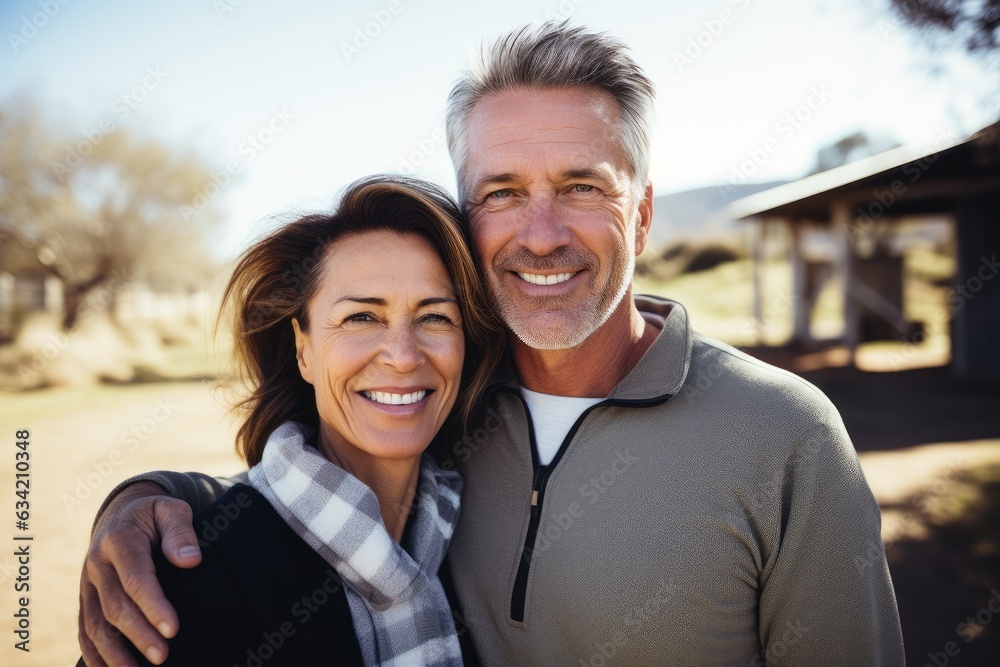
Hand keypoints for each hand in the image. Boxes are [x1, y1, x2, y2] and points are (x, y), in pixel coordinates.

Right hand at [79, 481, 201, 665]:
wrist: (122, 513)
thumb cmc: (154, 514)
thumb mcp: (171, 509)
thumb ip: (180, 531)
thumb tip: (190, 560)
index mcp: (119, 540)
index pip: (136, 578)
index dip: (153, 605)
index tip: (173, 629)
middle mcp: (97, 564)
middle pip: (115, 606)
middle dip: (139, 634)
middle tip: (162, 656)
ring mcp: (88, 583)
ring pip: (95, 623)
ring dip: (114, 652)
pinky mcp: (85, 598)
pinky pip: (84, 628)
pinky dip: (93, 653)